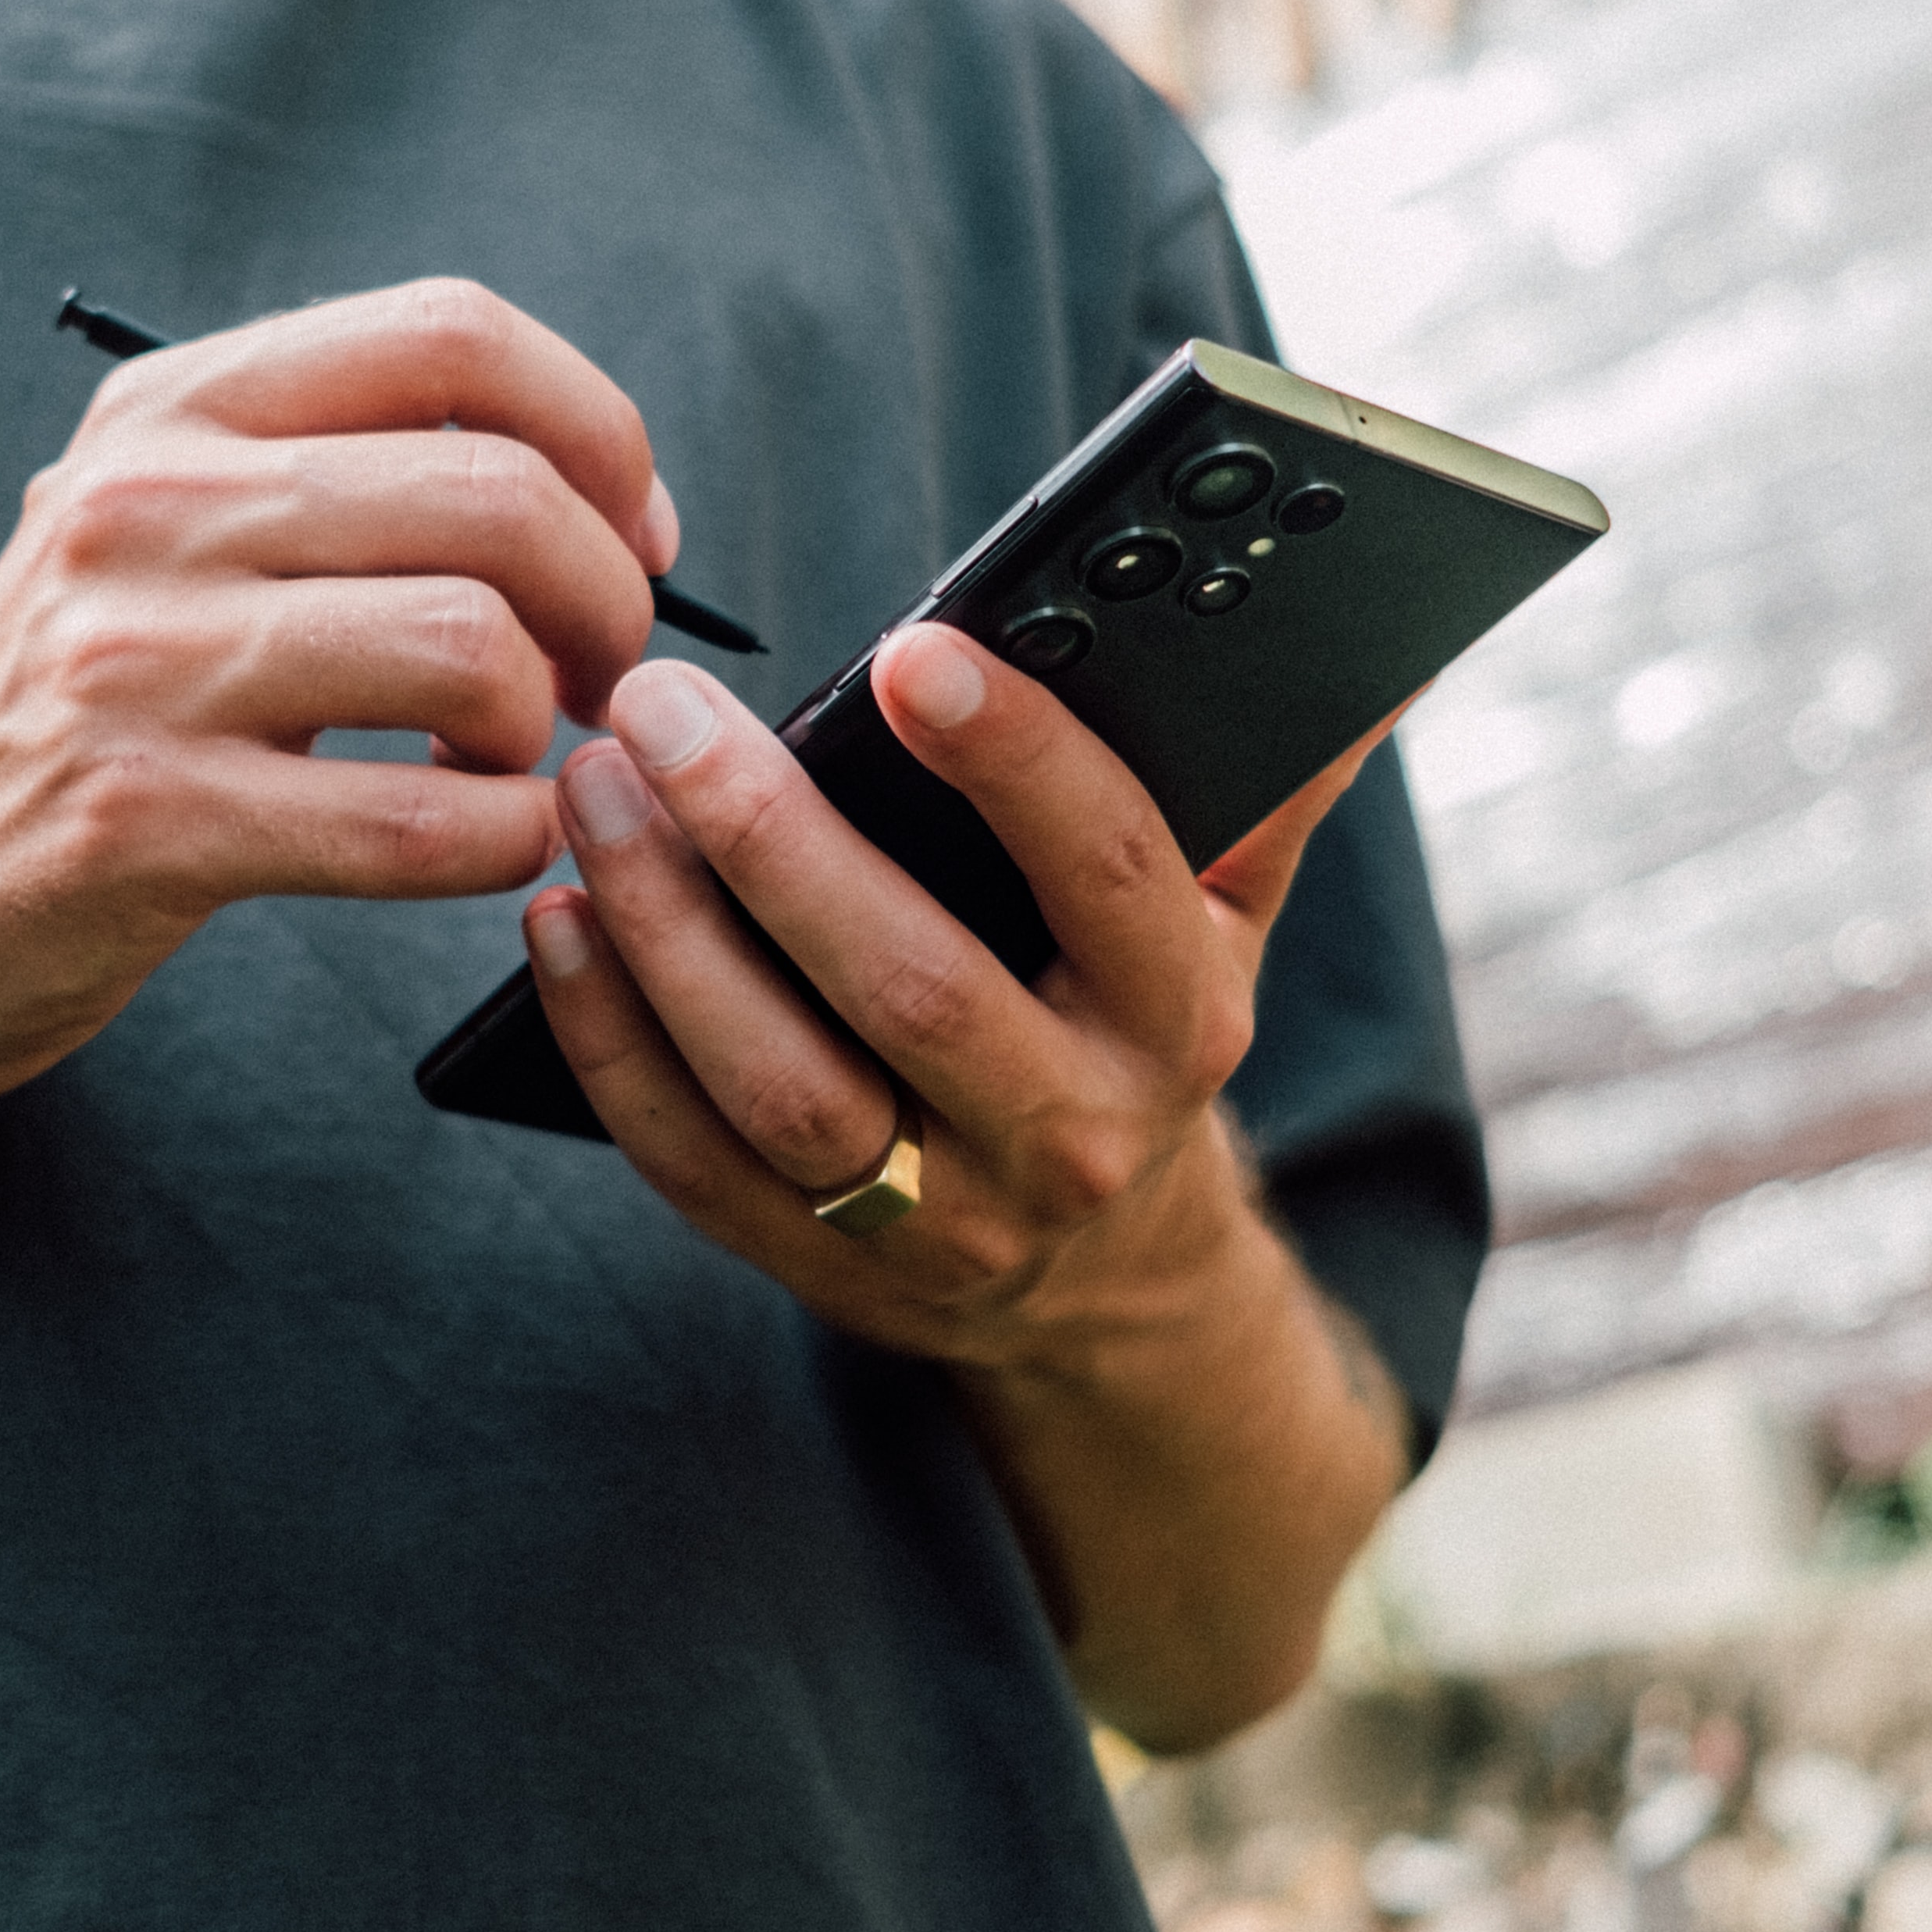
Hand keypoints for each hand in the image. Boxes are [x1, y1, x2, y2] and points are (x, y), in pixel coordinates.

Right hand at [0, 278, 672, 1126]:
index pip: (453, 333)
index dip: (597, 429)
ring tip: (514, 763)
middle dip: (606, 599)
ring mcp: (132, 666)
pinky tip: (489, 844)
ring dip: (546, 727)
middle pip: (495, 494)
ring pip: (471, 648)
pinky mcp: (143, 824)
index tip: (632, 535)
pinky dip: (505, 840)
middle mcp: (143, 510)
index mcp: (169, 412)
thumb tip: (609, 493)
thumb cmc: (78, 723)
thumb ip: (346, 480)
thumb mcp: (169, 541)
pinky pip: (420, 822)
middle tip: (598, 678)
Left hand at [520, 622, 1400, 1372]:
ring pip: (784, 1084)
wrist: (1107, 1281)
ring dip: (667, 934)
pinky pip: (693, 1161)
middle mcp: (1072, 1132)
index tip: (914, 651)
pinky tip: (555, 924)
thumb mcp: (1225, 919)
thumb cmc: (1134, 1024)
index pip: (1113, 874)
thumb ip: (1266, 783)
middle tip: (659, 709)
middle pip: (910, 987)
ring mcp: (944, 1222)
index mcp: (1181, 1016)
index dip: (1019, 762)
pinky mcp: (824, 1271)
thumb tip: (1376, 652)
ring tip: (590, 793)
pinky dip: (610, 1043)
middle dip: (771, 839)